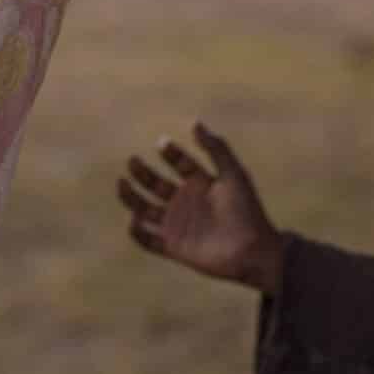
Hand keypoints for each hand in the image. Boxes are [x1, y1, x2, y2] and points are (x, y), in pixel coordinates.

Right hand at [118, 123, 284, 291]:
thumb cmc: (246, 211)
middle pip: (156, 184)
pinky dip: (137, 232)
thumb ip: (216, 149)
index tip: (162, 144)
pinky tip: (134, 220)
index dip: (170, 152)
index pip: (180, 163)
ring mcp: (178, 224)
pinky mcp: (173, 246)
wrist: (252, 251)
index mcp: (201, 183)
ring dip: (131, 197)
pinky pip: (148, 240)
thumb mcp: (233, 174)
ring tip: (121, 183)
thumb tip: (195, 123)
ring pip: (145, 209)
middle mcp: (186, 202)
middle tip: (133, 161)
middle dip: (143, 172)